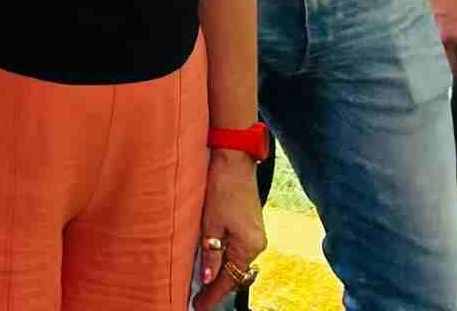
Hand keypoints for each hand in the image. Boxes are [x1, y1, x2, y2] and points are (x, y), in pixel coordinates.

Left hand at [193, 151, 266, 310]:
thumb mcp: (210, 223)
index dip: (213, 295)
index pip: (229, 279)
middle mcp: (257, 244)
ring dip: (222, 274)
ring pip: (237, 263)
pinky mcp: (252, 227)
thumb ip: (210, 253)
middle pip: (236, 274)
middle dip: (217, 287)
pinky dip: (227, 259)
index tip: (200, 307)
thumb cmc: (222, 188)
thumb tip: (207, 279)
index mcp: (248, 246)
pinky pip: (239, 251)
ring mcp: (256, 236)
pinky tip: (214, 263)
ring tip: (203, 287)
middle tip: (199, 301)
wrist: (234, 161)